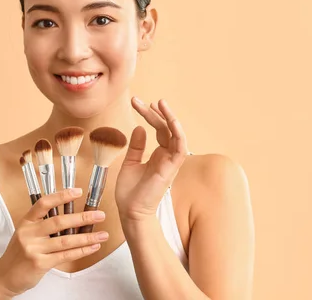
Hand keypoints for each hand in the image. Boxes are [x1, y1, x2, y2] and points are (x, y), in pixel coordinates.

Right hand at [0, 188, 108, 295]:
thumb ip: (43, 225)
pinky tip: (92, 247)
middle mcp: (29, 233)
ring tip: (102, 235)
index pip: (44, 203)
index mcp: (26, 222)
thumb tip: (72, 218)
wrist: (4, 276)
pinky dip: (81, 251)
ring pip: (66, 240)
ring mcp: (33, 249)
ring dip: (87, 237)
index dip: (61, 195)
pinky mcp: (39, 263)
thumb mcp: (26, 234)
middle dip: (82, 217)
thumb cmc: (19, 254)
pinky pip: (65, 256)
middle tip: (100, 215)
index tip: (78, 192)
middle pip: (59, 221)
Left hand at [115, 98, 188, 221]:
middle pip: (166, 128)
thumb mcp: (130, 163)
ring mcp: (171, 162)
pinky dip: (178, 133)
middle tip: (139, 101)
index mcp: (159, 154)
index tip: (138, 103)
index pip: (159, 129)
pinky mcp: (171, 168)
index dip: (151, 115)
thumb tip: (139, 128)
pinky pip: (181, 148)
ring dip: (170, 117)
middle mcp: (167, 156)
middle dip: (155, 112)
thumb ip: (136, 146)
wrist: (130, 211)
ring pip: (177, 134)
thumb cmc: (130, 192)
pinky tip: (171, 120)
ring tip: (160, 102)